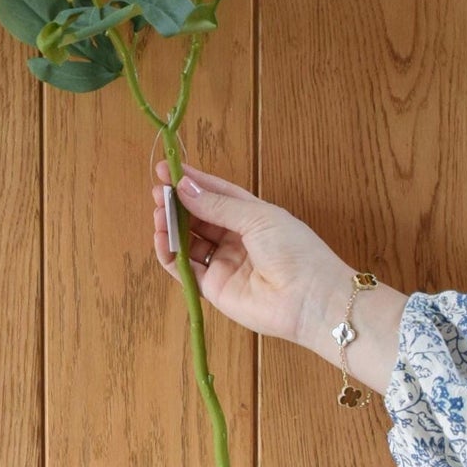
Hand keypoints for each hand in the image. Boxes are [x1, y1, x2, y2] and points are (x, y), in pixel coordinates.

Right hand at [150, 163, 408, 393]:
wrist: (309, 298)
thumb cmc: (292, 250)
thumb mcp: (257, 218)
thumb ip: (217, 205)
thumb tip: (184, 187)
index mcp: (252, 216)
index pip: (216, 193)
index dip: (193, 181)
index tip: (167, 168)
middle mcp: (235, 238)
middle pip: (199, 216)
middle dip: (178, 202)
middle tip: (158, 189)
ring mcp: (223, 263)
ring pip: (188, 241)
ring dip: (170, 225)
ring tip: (157, 210)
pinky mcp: (212, 288)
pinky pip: (184, 268)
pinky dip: (168, 253)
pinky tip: (160, 236)